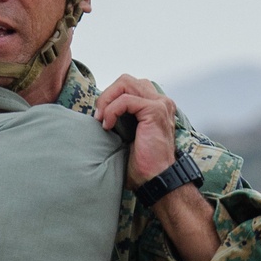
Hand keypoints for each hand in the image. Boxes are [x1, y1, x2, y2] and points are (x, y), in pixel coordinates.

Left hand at [94, 74, 176, 189]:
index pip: (129, 85)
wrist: (156, 180)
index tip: (101, 118)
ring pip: (125, 83)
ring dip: (107, 100)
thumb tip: (99, 110)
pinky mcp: (155, 111)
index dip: (111, 97)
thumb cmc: (143, 164)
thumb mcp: (129, 135)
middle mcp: (161, 101)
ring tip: (103, 119)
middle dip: (107, 95)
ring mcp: (160, 104)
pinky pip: (126, 100)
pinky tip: (108, 125)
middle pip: (125, 80)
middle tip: (99, 116)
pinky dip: (112, 110)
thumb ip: (122, 117)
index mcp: (156, 105)